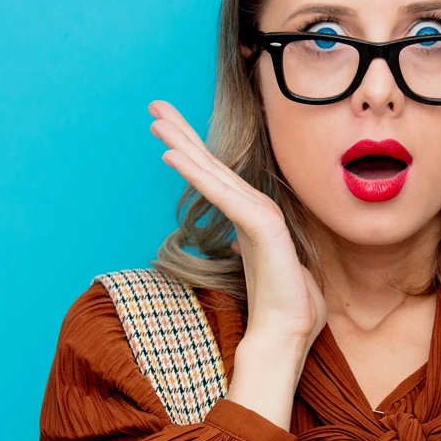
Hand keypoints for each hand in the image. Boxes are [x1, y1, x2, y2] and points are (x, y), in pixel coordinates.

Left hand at [148, 99, 327, 366]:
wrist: (286, 335)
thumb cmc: (277, 304)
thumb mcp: (254, 268)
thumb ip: (244, 247)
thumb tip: (232, 242)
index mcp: (251, 218)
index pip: (217, 176)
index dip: (192, 150)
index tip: (165, 128)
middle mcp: (256, 209)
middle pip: (214, 163)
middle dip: (183, 133)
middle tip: (154, 106)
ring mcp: (261, 216)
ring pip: (216, 173)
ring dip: (185, 145)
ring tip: (156, 121)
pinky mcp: (262, 228)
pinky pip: (222, 196)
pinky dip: (197, 174)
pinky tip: (172, 157)